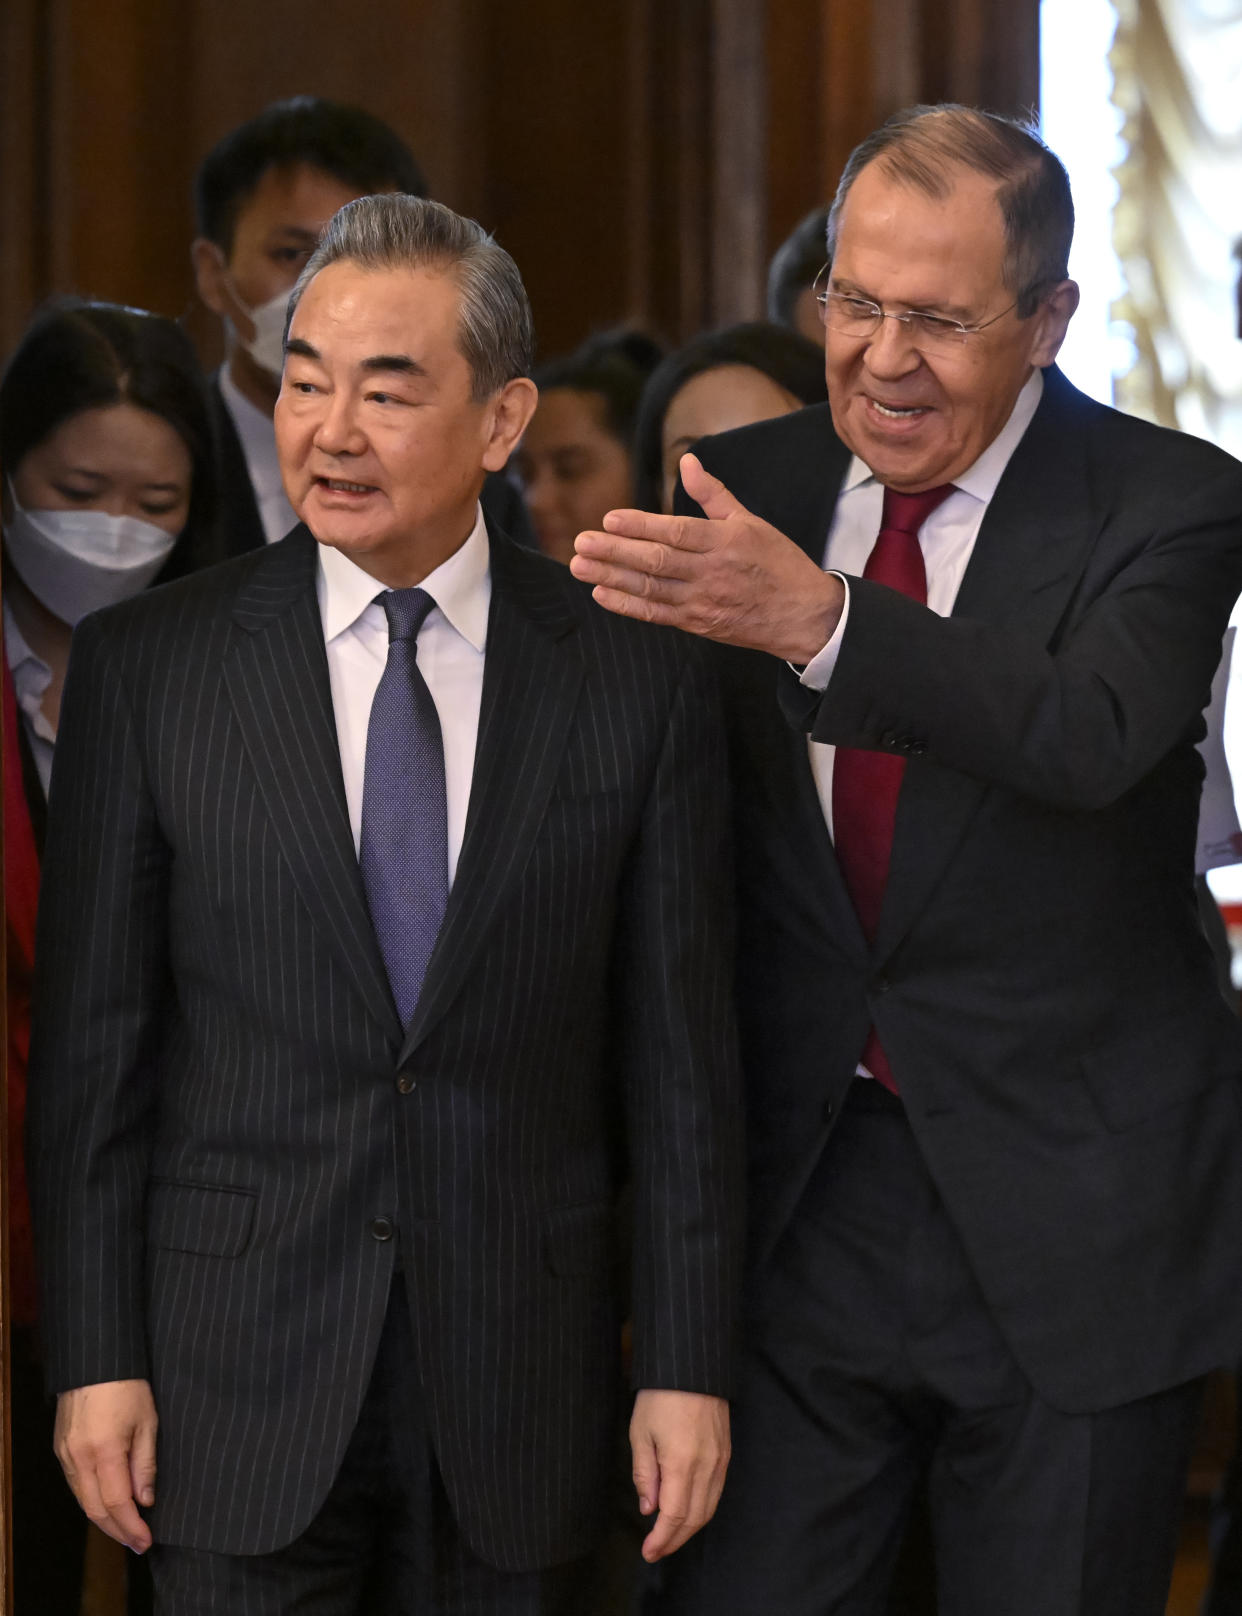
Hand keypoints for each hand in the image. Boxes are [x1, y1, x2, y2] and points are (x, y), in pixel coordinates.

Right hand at [54, 1379, 157, 1551]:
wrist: (95, 1359)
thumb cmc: (128, 1385)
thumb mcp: (148, 1421)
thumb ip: (145, 1463)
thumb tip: (145, 1500)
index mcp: (104, 1450)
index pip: (117, 1503)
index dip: (131, 1526)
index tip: (146, 1541)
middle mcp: (79, 1457)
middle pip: (95, 1509)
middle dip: (117, 1530)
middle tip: (137, 1543)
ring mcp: (65, 1454)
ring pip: (82, 1500)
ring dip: (103, 1519)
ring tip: (124, 1530)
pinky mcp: (59, 1448)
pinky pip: (74, 1484)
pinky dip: (91, 1500)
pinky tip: (106, 1504)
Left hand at [571, 452, 844, 661]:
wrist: (801, 615)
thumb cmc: (777, 563)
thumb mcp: (750, 521)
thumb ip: (712, 494)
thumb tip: (687, 461)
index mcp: (724, 541)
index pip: (675, 532)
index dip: (639, 526)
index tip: (608, 519)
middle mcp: (711, 572)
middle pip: (656, 562)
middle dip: (614, 552)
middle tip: (581, 543)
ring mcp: (702, 601)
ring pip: (651, 589)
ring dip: (612, 578)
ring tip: (580, 567)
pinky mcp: (697, 624)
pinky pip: (657, 614)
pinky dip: (628, 606)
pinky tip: (602, 594)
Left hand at [630, 1388, 729, 1561]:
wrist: (691, 1366)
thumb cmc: (660, 1396)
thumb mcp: (640, 1433)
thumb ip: (645, 1474)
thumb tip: (649, 1508)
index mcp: (682, 1464)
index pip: (675, 1516)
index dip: (661, 1539)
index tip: (648, 1551)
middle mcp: (707, 1467)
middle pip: (694, 1519)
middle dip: (674, 1540)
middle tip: (655, 1550)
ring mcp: (720, 1460)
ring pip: (708, 1508)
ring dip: (689, 1529)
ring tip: (669, 1537)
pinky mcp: (726, 1452)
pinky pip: (716, 1492)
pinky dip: (702, 1509)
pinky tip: (687, 1511)